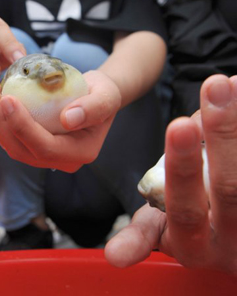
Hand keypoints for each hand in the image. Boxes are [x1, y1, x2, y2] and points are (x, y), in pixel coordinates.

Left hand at [0, 69, 121, 172]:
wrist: (96, 94)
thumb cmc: (103, 92)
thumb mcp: (106, 94)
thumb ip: (94, 107)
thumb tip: (68, 119)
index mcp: (80, 153)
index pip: (45, 147)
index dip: (22, 126)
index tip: (7, 98)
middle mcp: (61, 160)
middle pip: (21, 149)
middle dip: (0, 121)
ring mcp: (44, 154)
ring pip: (10, 143)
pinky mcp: (32, 144)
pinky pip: (9, 134)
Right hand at [105, 74, 236, 274]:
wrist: (226, 236)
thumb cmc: (189, 224)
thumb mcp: (161, 232)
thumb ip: (140, 235)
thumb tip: (113, 254)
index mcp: (193, 246)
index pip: (187, 207)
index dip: (185, 166)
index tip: (181, 124)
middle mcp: (230, 239)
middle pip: (230, 187)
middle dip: (223, 134)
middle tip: (216, 86)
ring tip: (233, 83)